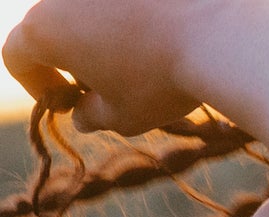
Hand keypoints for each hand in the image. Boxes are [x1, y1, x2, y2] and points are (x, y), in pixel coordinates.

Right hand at [3, 0, 200, 134]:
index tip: (66, 103)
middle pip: (50, 28)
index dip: (37, 85)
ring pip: (84, 11)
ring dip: (100, 38)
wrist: (213, 34)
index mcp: (44, 31)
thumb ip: (93, 117)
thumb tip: (82, 116)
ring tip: (141, 65)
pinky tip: (160, 39)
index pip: (16, 56)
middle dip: (72, 62)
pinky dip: (130, 19)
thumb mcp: (124, 117)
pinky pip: (121, 4)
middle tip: (107, 91)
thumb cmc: (161, 82)